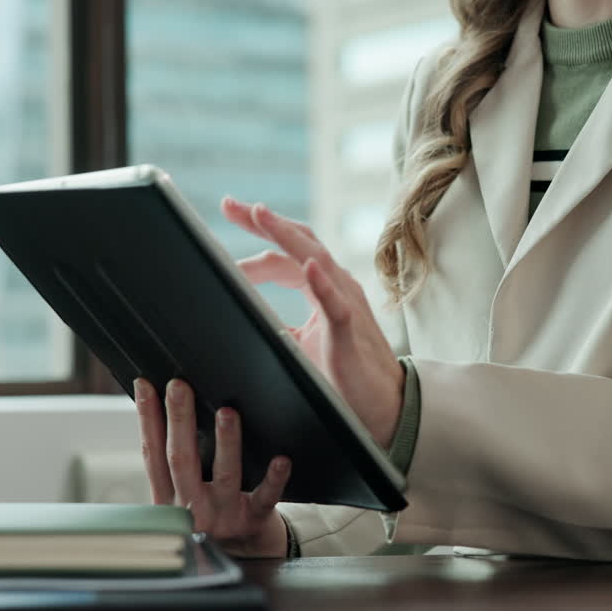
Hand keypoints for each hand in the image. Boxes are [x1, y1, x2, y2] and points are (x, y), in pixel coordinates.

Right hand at [134, 377, 289, 557]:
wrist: (242, 556)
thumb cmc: (212, 514)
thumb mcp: (183, 496)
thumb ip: (177, 464)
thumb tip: (173, 409)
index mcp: (169, 498)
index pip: (153, 454)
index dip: (147, 419)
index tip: (145, 385)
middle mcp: (191, 508)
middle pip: (182, 460)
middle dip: (179, 420)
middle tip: (179, 386)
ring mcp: (223, 517)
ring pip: (224, 476)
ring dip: (226, 442)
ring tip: (227, 413)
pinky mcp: (254, 522)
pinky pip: (265, 498)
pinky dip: (273, 479)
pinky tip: (281, 459)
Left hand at [224, 196, 404, 447]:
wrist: (382, 406)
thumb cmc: (343, 374)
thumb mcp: (298, 343)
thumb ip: (276, 324)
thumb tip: (240, 320)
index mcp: (322, 287)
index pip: (286, 251)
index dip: (259, 233)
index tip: (229, 212)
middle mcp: (336, 285)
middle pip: (298, 241)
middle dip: (263, 222)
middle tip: (230, 204)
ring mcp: (345, 303)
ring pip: (315, 259)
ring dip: (286, 236)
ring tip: (260, 214)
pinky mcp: (350, 330)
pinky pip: (336, 303)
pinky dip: (323, 283)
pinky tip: (309, 267)